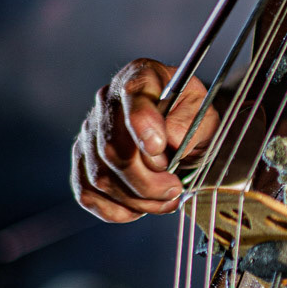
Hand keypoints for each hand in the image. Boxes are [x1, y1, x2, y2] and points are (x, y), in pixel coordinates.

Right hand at [71, 59, 218, 223]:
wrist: (178, 129)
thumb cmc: (190, 116)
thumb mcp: (204, 111)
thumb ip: (191, 122)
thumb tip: (169, 139)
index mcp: (140, 78)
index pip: (133, 97)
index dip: (142, 125)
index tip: (160, 149)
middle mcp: (107, 102)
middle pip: (112, 148)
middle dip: (147, 180)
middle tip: (174, 188)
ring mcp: (89, 132)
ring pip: (100, 177)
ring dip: (138, 199)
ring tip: (166, 201)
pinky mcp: (82, 162)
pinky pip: (88, 194)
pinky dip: (117, 210)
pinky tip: (140, 207)